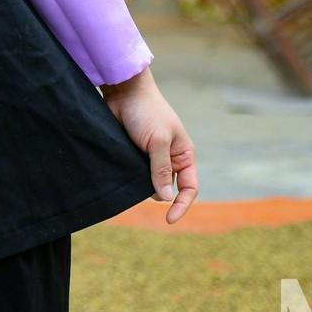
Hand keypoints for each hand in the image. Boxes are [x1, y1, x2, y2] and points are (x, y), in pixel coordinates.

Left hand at [101, 66, 197, 223]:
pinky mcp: (133, 155)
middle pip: (166, 188)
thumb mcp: (158, 141)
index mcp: (183, 155)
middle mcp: (169, 159)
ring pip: (147, 183)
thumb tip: (165, 197)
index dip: (181, 205)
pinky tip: (121, 170)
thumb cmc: (146, 111)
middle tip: (139, 176)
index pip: (189, 188)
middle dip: (155, 191)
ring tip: (130, 167)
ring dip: (139, 183)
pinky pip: (133, 174)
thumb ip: (161, 169)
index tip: (169, 220)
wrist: (123, 91)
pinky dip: (129, 177)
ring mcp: (150, 157)